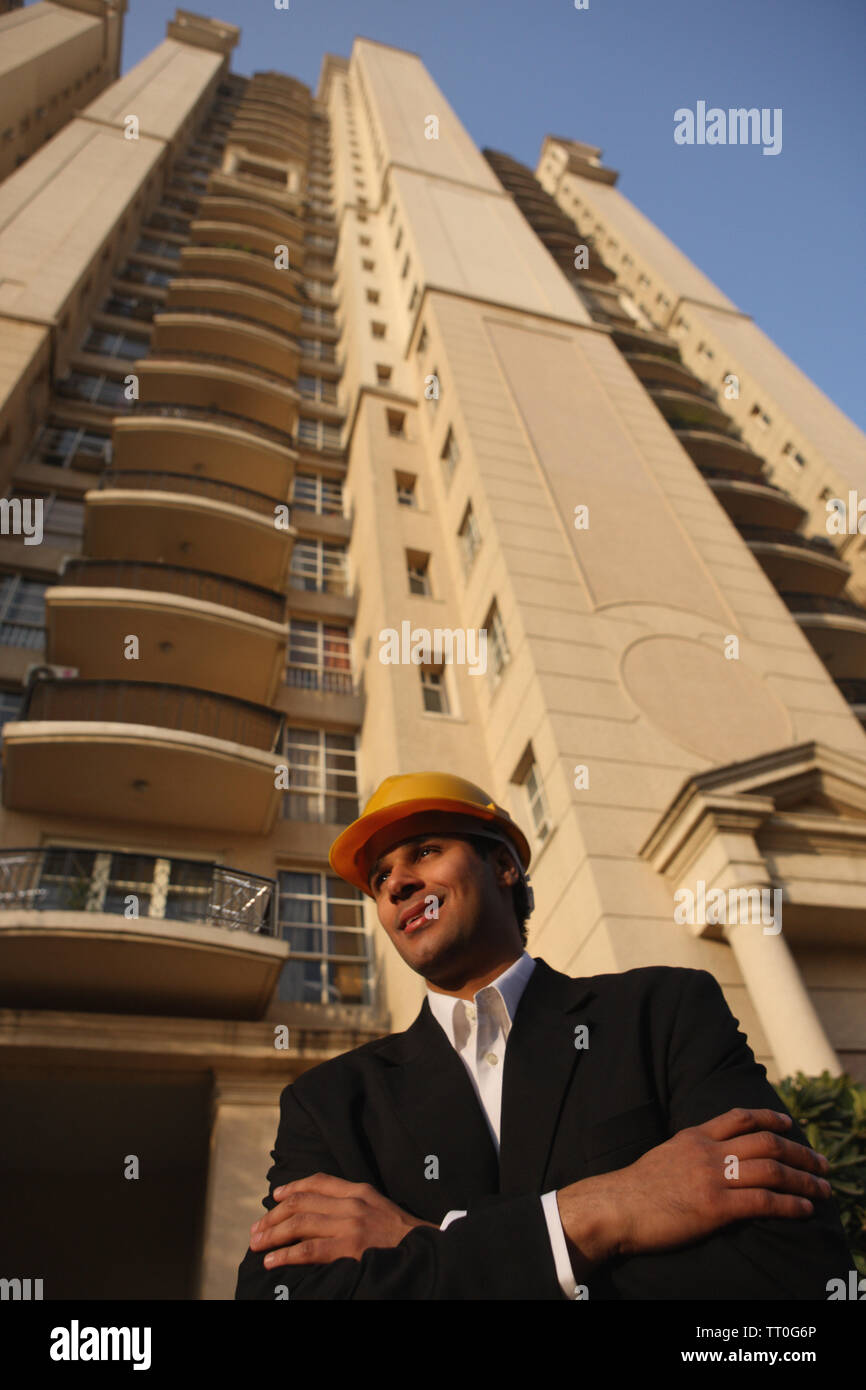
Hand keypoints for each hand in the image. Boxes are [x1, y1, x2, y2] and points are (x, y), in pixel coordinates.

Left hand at [249, 1173, 437, 1267]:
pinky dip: (286, 1255)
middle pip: (303, 1202)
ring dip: (273, 1234)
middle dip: (274, 1215)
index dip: (293, 1188)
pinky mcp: (348, 1248)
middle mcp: (351, 1203)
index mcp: (359, 1190)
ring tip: (257, 1244)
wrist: (423, 1249)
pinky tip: (272, 1261)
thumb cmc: (400, 1233)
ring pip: (300, 1223)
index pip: (319, 1181)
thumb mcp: (378, 1206)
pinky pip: (308, 1249)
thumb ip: (353, 1203)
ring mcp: (350, 1225)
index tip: (275, 1197)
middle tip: (256, 1229)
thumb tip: (321, 1210)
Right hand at [557, 1107, 831, 1268]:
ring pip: (771, 1170)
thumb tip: (713, 1156)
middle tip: (822, 1163)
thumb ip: (692, 1152)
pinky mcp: (715, 1207)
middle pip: (766, 1142)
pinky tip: (804, 1209)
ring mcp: (712, 1177)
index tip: (790, 1122)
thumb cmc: (635, 1188)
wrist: (615, 1206)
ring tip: (824, 1189)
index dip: (771, 1117)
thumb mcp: (665, 1155)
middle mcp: (708, 1151)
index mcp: (694, 1136)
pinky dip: (790, 1205)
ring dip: (804, 1180)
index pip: (741, 1117)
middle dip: (799, 1152)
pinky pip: (763, 1202)